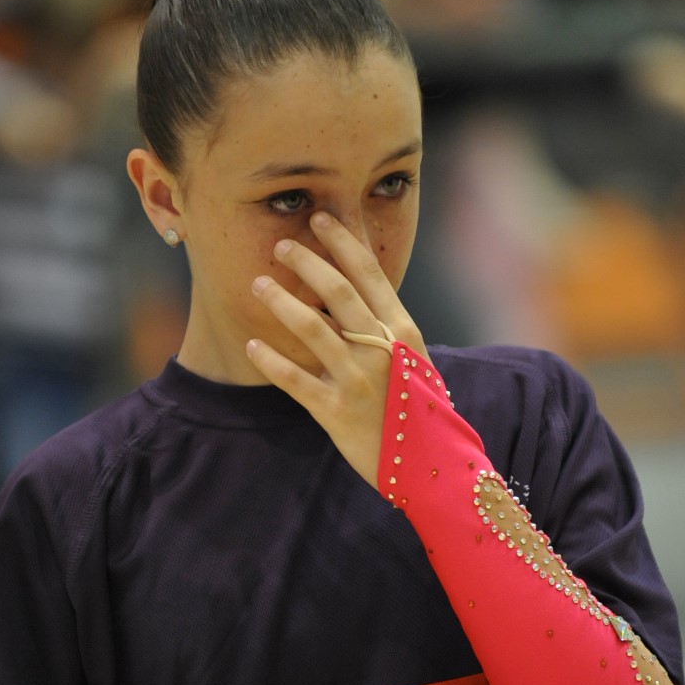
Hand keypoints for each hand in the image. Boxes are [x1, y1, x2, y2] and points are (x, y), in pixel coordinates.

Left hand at [246, 212, 427, 489]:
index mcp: (402, 332)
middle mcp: (380, 350)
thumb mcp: (414, 363)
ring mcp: (359, 380)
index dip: (342, 242)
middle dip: (306, 261)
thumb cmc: (419, 411)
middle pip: (337, 291)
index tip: (320, 219)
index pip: (369, 274)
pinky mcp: (337, 412)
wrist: (432, 466)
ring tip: (258, 284)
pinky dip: (272, 362)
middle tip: (282, 245)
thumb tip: (356, 297)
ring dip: (281, 302)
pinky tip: (252, 346)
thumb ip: (386, 331)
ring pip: (312, 328)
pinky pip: (296, 381)